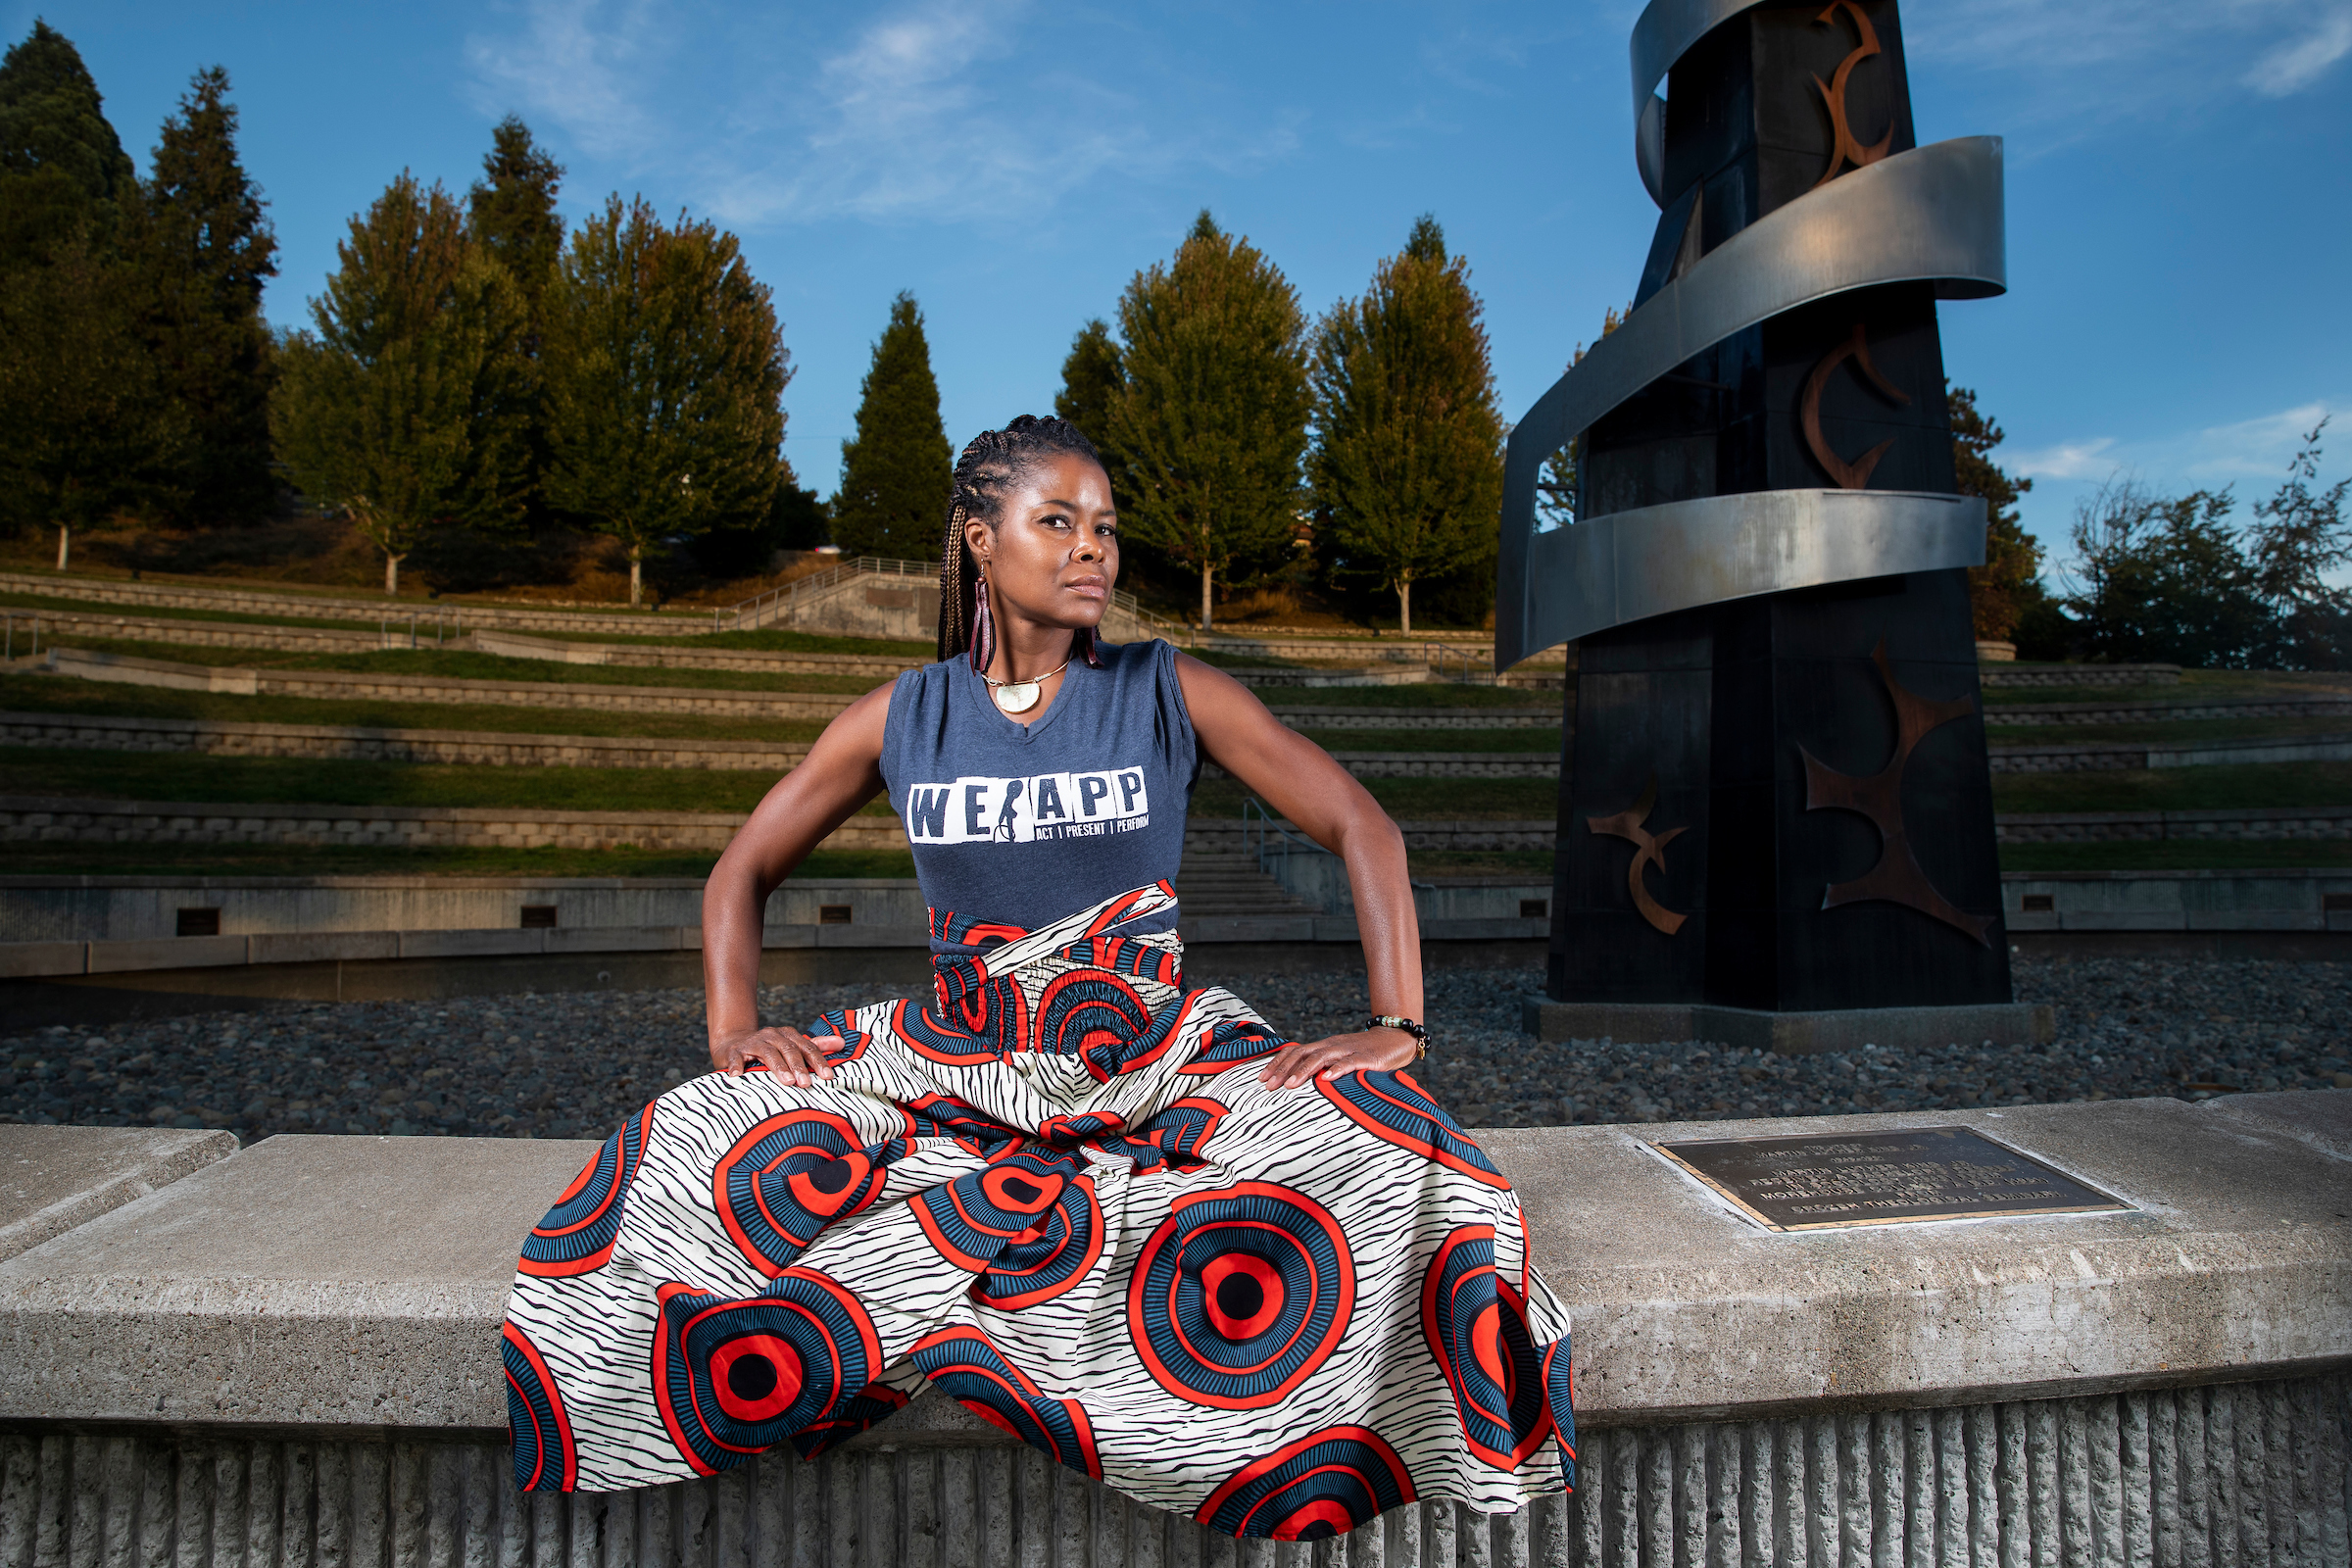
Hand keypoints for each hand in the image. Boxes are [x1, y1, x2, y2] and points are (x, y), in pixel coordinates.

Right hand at [709, 1025, 844, 1086]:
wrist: (733, 1043)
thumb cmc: (769, 1049)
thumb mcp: (792, 1045)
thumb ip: (815, 1045)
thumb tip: (842, 1043)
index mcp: (787, 1035)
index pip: (807, 1047)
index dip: (818, 1060)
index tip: (828, 1076)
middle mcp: (771, 1036)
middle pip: (788, 1049)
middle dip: (799, 1066)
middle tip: (807, 1083)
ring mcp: (752, 1043)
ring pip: (767, 1052)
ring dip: (778, 1067)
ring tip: (787, 1082)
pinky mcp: (734, 1051)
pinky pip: (735, 1058)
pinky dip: (736, 1066)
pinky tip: (738, 1076)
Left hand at [1256, 1027, 1418, 1089]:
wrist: (1396, 1038)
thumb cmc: (1365, 1053)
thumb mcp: (1339, 1059)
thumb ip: (1322, 1067)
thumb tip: (1297, 1084)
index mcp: (1324, 1046)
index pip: (1294, 1052)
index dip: (1277, 1064)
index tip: (1261, 1079)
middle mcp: (1332, 1045)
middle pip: (1302, 1054)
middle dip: (1283, 1070)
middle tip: (1268, 1086)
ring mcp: (1348, 1050)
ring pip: (1321, 1058)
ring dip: (1303, 1071)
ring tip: (1290, 1086)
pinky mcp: (1366, 1058)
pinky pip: (1350, 1063)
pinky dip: (1337, 1070)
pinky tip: (1326, 1079)